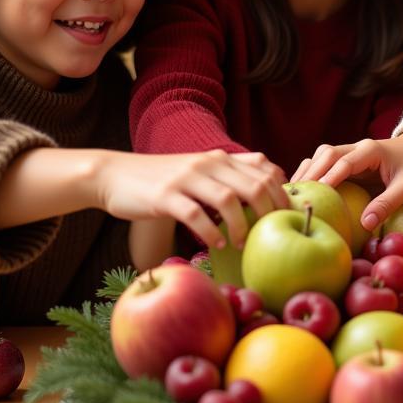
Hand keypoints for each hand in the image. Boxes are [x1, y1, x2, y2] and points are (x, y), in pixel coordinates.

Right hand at [95, 149, 287, 249]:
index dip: (282, 192)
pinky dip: (210, 231)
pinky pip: (195, 214)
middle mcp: (208, 163)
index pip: (265, 169)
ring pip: (229, 199)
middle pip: (255, 184)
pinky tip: (215, 244)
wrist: (115, 174)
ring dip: (241, 225)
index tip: (287, 216)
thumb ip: (228, 177)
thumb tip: (265, 195)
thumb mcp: (200, 171)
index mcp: (220, 158)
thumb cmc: (163, 180)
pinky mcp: (164, 196)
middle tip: (270, 234)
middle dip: (269, 212)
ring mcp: (186, 178)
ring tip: (242, 243)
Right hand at [291, 128, 402, 232]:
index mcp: (371, 150)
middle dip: (310, 174)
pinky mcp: (351, 161)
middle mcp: (357, 147)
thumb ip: (388, 204)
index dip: (327, 178)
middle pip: (326, 155)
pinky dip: (314, 174)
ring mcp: (352, 152)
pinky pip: (327, 164)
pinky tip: (304, 191)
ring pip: (322, 156)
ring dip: (308, 172)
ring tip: (291, 193)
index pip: (343, 162)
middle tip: (293, 195)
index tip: (313, 195)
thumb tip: (365, 224)